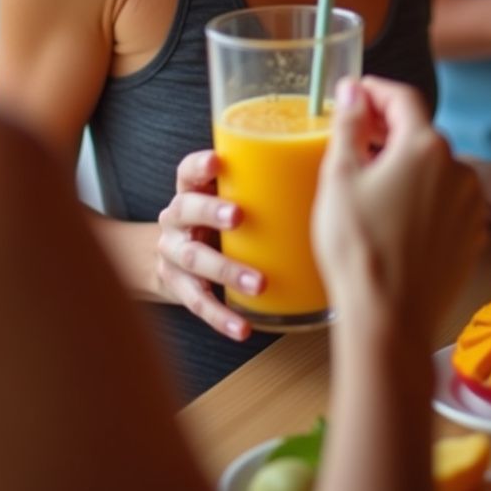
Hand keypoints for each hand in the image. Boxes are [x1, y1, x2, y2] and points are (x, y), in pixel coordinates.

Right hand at [156, 148, 263, 340]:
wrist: (176, 258)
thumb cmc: (216, 219)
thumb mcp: (225, 196)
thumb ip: (255, 185)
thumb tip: (317, 170)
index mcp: (189, 190)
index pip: (187, 171)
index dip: (199, 165)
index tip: (217, 161)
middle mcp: (175, 219)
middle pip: (187, 210)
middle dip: (212, 212)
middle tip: (239, 216)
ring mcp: (173, 254)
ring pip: (195, 259)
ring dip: (227, 271)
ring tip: (258, 283)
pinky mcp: (178, 287)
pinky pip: (198, 303)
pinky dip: (221, 317)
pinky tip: (243, 328)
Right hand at [312, 76, 486, 341]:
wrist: (389, 320)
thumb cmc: (358, 248)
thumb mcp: (339, 178)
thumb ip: (349, 126)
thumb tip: (353, 92)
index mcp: (425, 146)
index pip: (402, 98)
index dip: (375, 90)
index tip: (354, 92)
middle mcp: (458, 168)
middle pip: (419, 133)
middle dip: (387, 130)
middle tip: (354, 138)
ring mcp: (469, 204)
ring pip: (434, 169)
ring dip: (406, 166)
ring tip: (372, 183)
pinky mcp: (471, 236)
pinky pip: (445, 201)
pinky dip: (423, 197)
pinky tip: (396, 215)